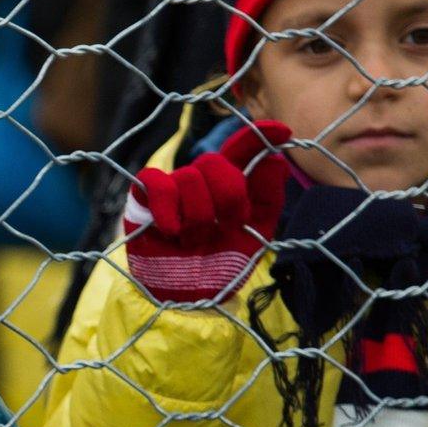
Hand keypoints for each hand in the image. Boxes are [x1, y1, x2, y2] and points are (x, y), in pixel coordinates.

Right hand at [122, 120, 292, 302]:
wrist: (189, 296)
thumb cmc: (222, 264)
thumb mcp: (256, 234)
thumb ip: (268, 198)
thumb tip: (276, 161)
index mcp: (231, 183)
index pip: (243, 149)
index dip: (259, 135)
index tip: (282, 130)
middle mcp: (202, 179)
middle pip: (216, 162)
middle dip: (228, 198)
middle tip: (226, 227)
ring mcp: (173, 186)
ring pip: (189, 178)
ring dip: (197, 218)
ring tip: (193, 241)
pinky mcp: (144, 198)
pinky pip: (157, 184)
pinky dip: (167, 208)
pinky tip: (171, 230)